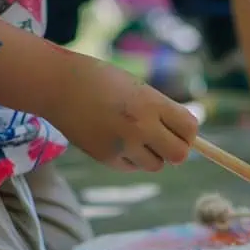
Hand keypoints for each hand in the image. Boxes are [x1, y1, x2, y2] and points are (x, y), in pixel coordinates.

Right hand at [46, 58, 197, 171]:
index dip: (189, 133)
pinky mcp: (106, 158)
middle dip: (176, 149)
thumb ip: (163, 112)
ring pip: (156, 165)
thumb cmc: (104, 82)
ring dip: (152, 155)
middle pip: (179, 155)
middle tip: (164, 140)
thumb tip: (188, 140)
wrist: (59, 85)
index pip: (190, 129)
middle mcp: (140, 126)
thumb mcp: (139, 89)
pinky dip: (132, 159)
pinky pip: (133, 167)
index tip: (181, 130)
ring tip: (136, 137)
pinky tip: (119, 142)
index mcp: (152, 103)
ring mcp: (123, 144)